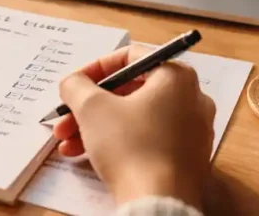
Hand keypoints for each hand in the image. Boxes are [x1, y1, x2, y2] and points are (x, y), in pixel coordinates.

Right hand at [54, 44, 215, 209]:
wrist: (158, 202)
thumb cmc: (131, 147)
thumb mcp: (91, 108)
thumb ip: (76, 85)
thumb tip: (72, 82)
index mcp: (176, 77)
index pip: (131, 57)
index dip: (95, 68)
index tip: (75, 83)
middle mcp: (192, 98)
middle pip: (129, 91)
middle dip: (90, 105)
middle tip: (66, 116)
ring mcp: (192, 130)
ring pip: (134, 118)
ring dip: (96, 126)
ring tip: (68, 142)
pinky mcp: (186, 157)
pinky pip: (147, 139)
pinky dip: (117, 142)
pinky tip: (86, 155)